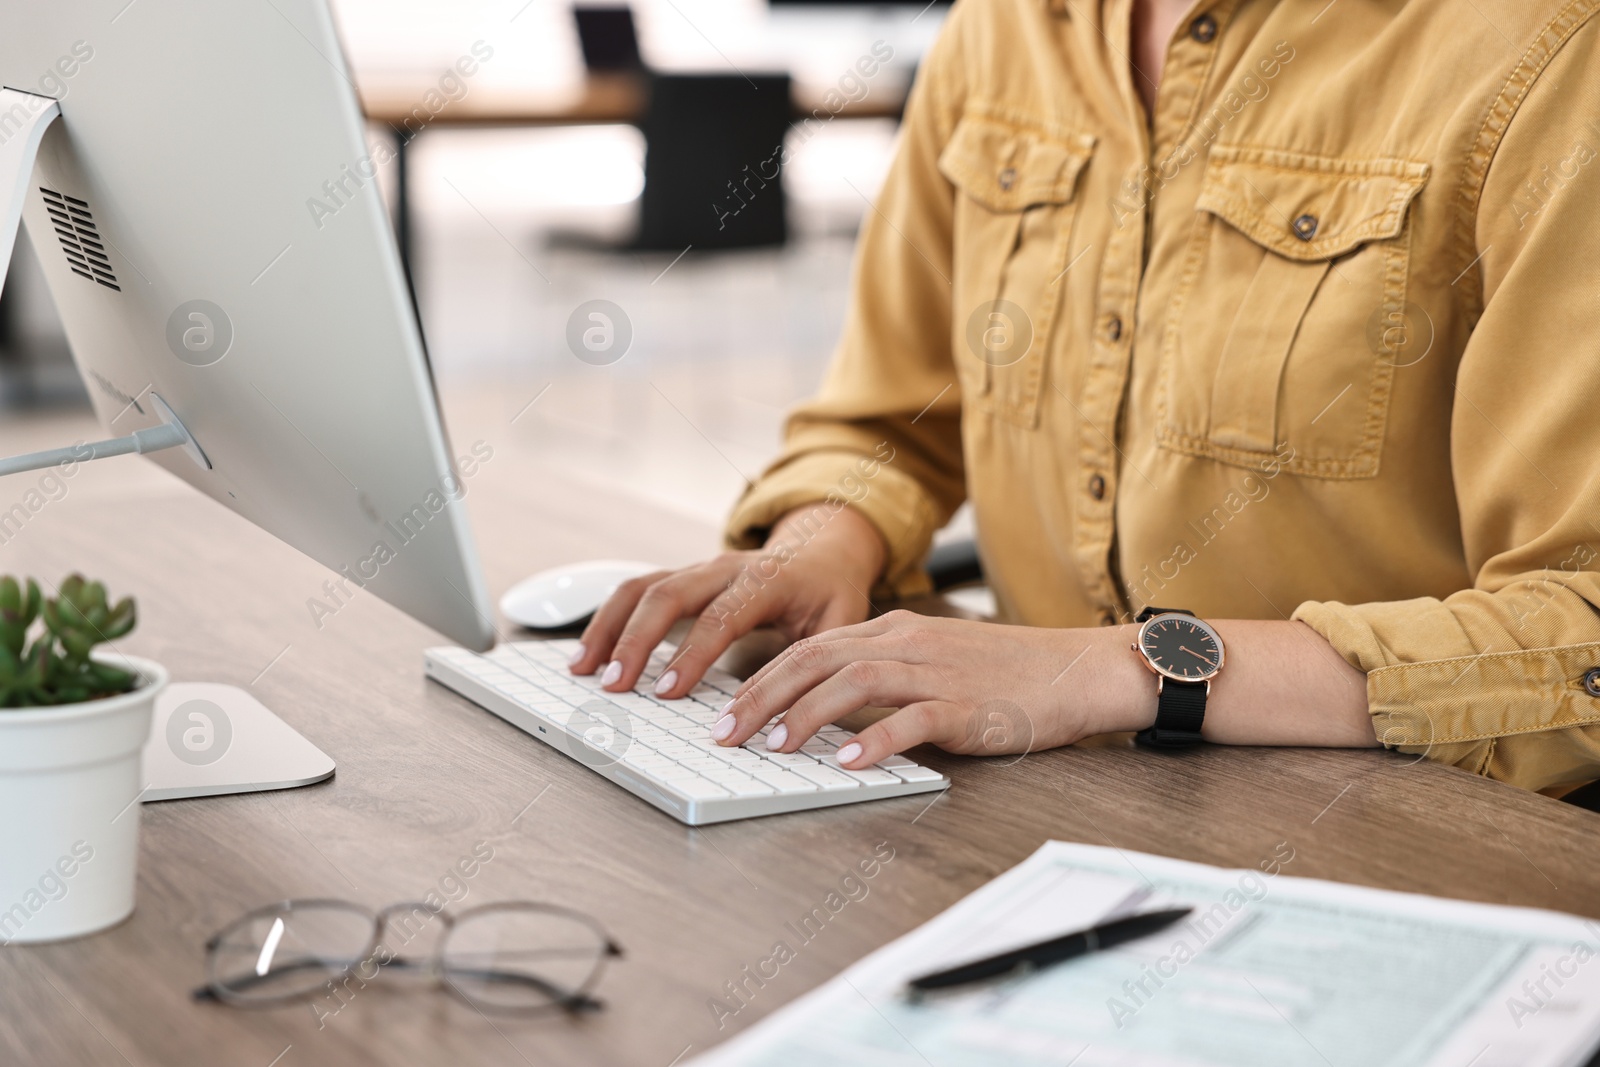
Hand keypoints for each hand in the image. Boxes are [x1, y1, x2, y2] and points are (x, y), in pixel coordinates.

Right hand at [569, 504, 886, 695]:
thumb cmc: (829, 593)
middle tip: (615, 685)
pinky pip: (636, 591)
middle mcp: (725, 567)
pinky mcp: (681, 577)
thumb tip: (791, 708)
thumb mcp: (841, 623)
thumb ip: (816, 660)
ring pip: (642, 587)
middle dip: (636, 641)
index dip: (693, 653)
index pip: (722, 615)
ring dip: (609, 627)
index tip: (668, 691)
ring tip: (584, 669)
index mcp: (768, 579)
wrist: (821, 551)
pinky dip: (608, 620)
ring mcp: (698, 569)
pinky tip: (589, 652)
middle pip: (669, 594)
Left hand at [711, 612, 1152, 767]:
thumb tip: (823, 714)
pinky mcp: (967, 707)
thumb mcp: (932, 661)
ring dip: (804, 715)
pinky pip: (911, 720)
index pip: (809, 646)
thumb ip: (880, 678)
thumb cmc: (1006, 673)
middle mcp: (906, 643)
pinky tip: (847, 761)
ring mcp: (936, 672)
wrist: (1078, 670)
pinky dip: (874, 740)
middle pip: (815, 659)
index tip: (723, 710)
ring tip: (772, 747)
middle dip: (759, 696)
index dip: (759, 677)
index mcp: (893, 630)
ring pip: (852, 682)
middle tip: (723, 732)